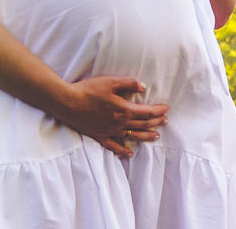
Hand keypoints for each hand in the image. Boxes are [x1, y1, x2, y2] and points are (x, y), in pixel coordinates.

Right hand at [53, 76, 168, 157]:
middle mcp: (119, 123)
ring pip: (132, 136)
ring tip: (156, 136)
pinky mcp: (99, 136)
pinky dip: (123, 151)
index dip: (158, 110)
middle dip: (155, 122)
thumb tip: (143, 86)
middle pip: (142, 124)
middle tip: (165, 121)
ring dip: (146, 136)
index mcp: (124, 110)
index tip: (166, 109)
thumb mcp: (111, 82)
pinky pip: (114, 147)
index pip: (147, 112)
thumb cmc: (89, 90)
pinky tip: (130, 153)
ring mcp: (110, 132)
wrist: (68, 103)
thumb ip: (129, 83)